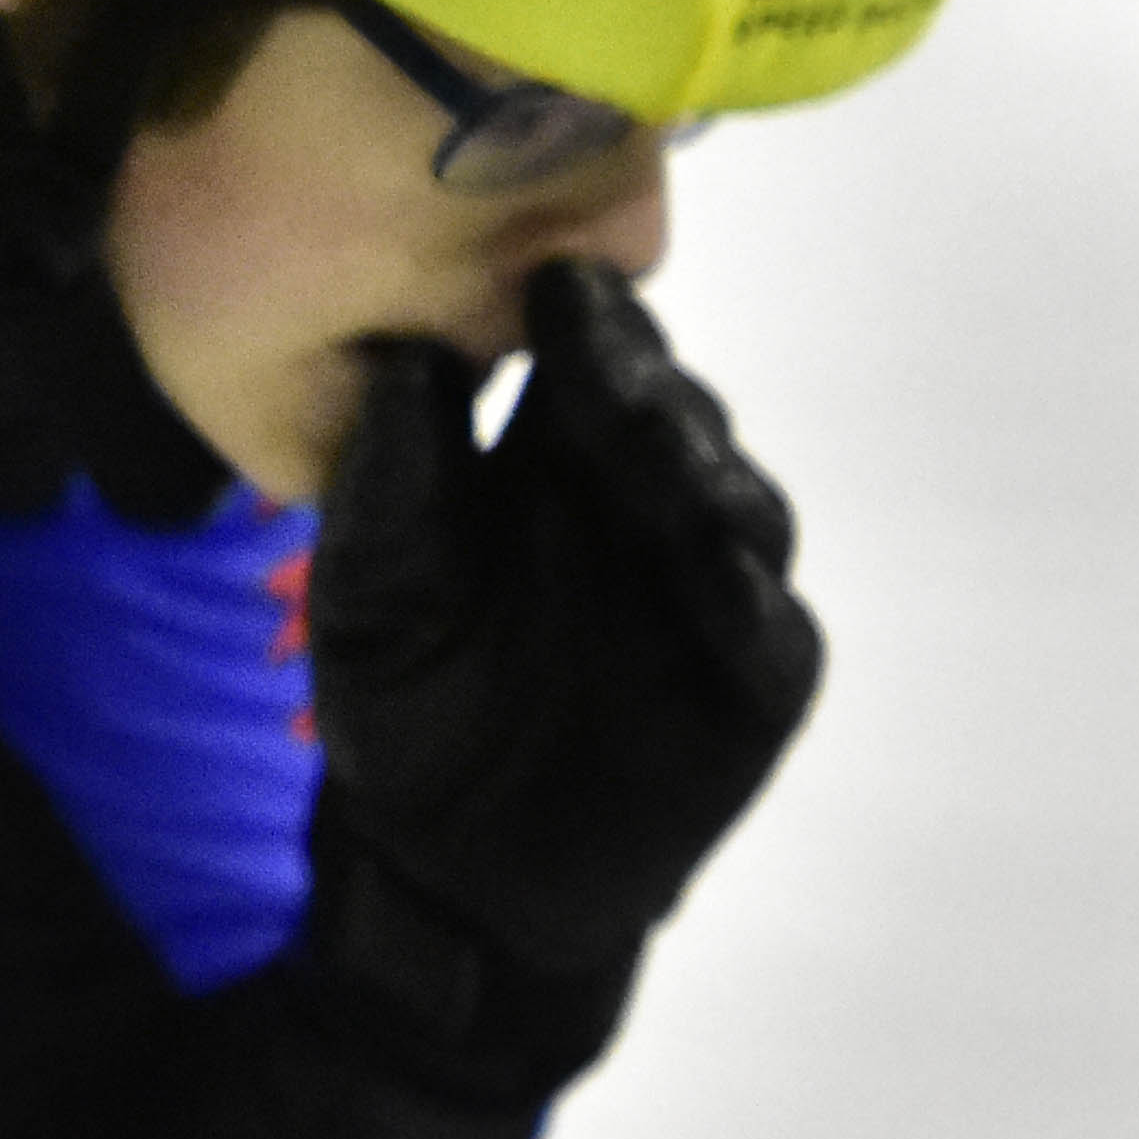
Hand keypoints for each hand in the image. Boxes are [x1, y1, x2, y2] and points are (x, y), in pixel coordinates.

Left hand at [306, 260, 820, 989]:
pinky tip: (716, 566)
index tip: (553, 280)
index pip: (586, 367)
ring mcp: (711, 590)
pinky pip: (767, 629)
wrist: (450, 858)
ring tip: (657, 441)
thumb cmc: (405, 696)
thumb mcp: (372, 582)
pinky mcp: (754, 683)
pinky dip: (748, 598)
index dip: (581, 324)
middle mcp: (643, 508)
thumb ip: (392, 477)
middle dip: (640, 381)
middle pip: (668, 419)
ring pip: (734, 506)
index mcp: (551, 464)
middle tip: (604, 344)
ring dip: (701, 470)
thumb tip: (403, 354)